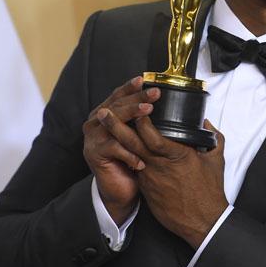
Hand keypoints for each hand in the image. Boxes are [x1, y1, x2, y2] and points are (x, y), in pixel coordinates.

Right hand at [82, 76, 158, 224]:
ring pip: (114, 123)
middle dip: (137, 99)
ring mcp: (93, 137)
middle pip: (117, 106)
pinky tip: (142, 159)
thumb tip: (172, 102)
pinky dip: (129, 153)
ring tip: (149, 112)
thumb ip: (145, 118)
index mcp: (106, 113)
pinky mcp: (94, 153)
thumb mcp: (139, 134)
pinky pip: (113, 148)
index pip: (119, 96)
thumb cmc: (133, 157)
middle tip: (154, 94)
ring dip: (132, 116)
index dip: (131, 87)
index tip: (145, 79)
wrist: (121, 187)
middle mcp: (96, 122)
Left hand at [96, 109, 227, 248]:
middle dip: (117, 126)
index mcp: (177, 155)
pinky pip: (135, 168)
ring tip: (105, 127)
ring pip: (130, 155)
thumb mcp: (216, 160)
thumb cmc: (209, 191)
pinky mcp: (146, 188)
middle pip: (133, 143)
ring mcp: (150, 178)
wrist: (202, 221)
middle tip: (104, 113)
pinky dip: (128, 156)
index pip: (152, 135)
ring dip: (117, 140)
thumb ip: (213, 138)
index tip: (137, 107)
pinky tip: (121, 148)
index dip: (142, 121)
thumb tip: (207, 124)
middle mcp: (160, 165)